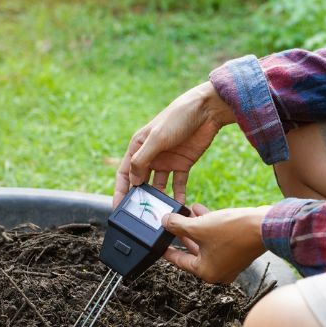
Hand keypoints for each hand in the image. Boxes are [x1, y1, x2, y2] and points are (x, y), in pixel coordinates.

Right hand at [113, 82, 234, 206]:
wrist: (207, 110)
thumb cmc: (178, 117)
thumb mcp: (157, 138)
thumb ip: (143, 160)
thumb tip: (133, 182)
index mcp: (138, 146)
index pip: (125, 173)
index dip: (120, 191)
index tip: (118, 208)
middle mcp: (151, 155)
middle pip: (140, 182)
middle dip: (139, 198)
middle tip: (140, 216)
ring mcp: (167, 161)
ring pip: (158, 186)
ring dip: (158, 199)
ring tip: (159, 214)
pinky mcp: (183, 164)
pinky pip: (178, 185)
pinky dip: (177, 195)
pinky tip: (178, 206)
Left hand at [162, 204, 269, 283]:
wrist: (265, 226)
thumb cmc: (234, 232)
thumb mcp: (199, 227)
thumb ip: (178, 225)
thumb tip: (165, 222)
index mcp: (206, 272)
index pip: (180, 262)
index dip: (167, 250)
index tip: (159, 246)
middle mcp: (218, 271)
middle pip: (193, 251)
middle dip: (183, 233)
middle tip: (172, 223)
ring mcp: (230, 261)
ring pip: (206, 243)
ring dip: (196, 226)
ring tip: (187, 211)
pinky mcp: (239, 250)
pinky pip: (218, 239)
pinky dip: (210, 226)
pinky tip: (202, 210)